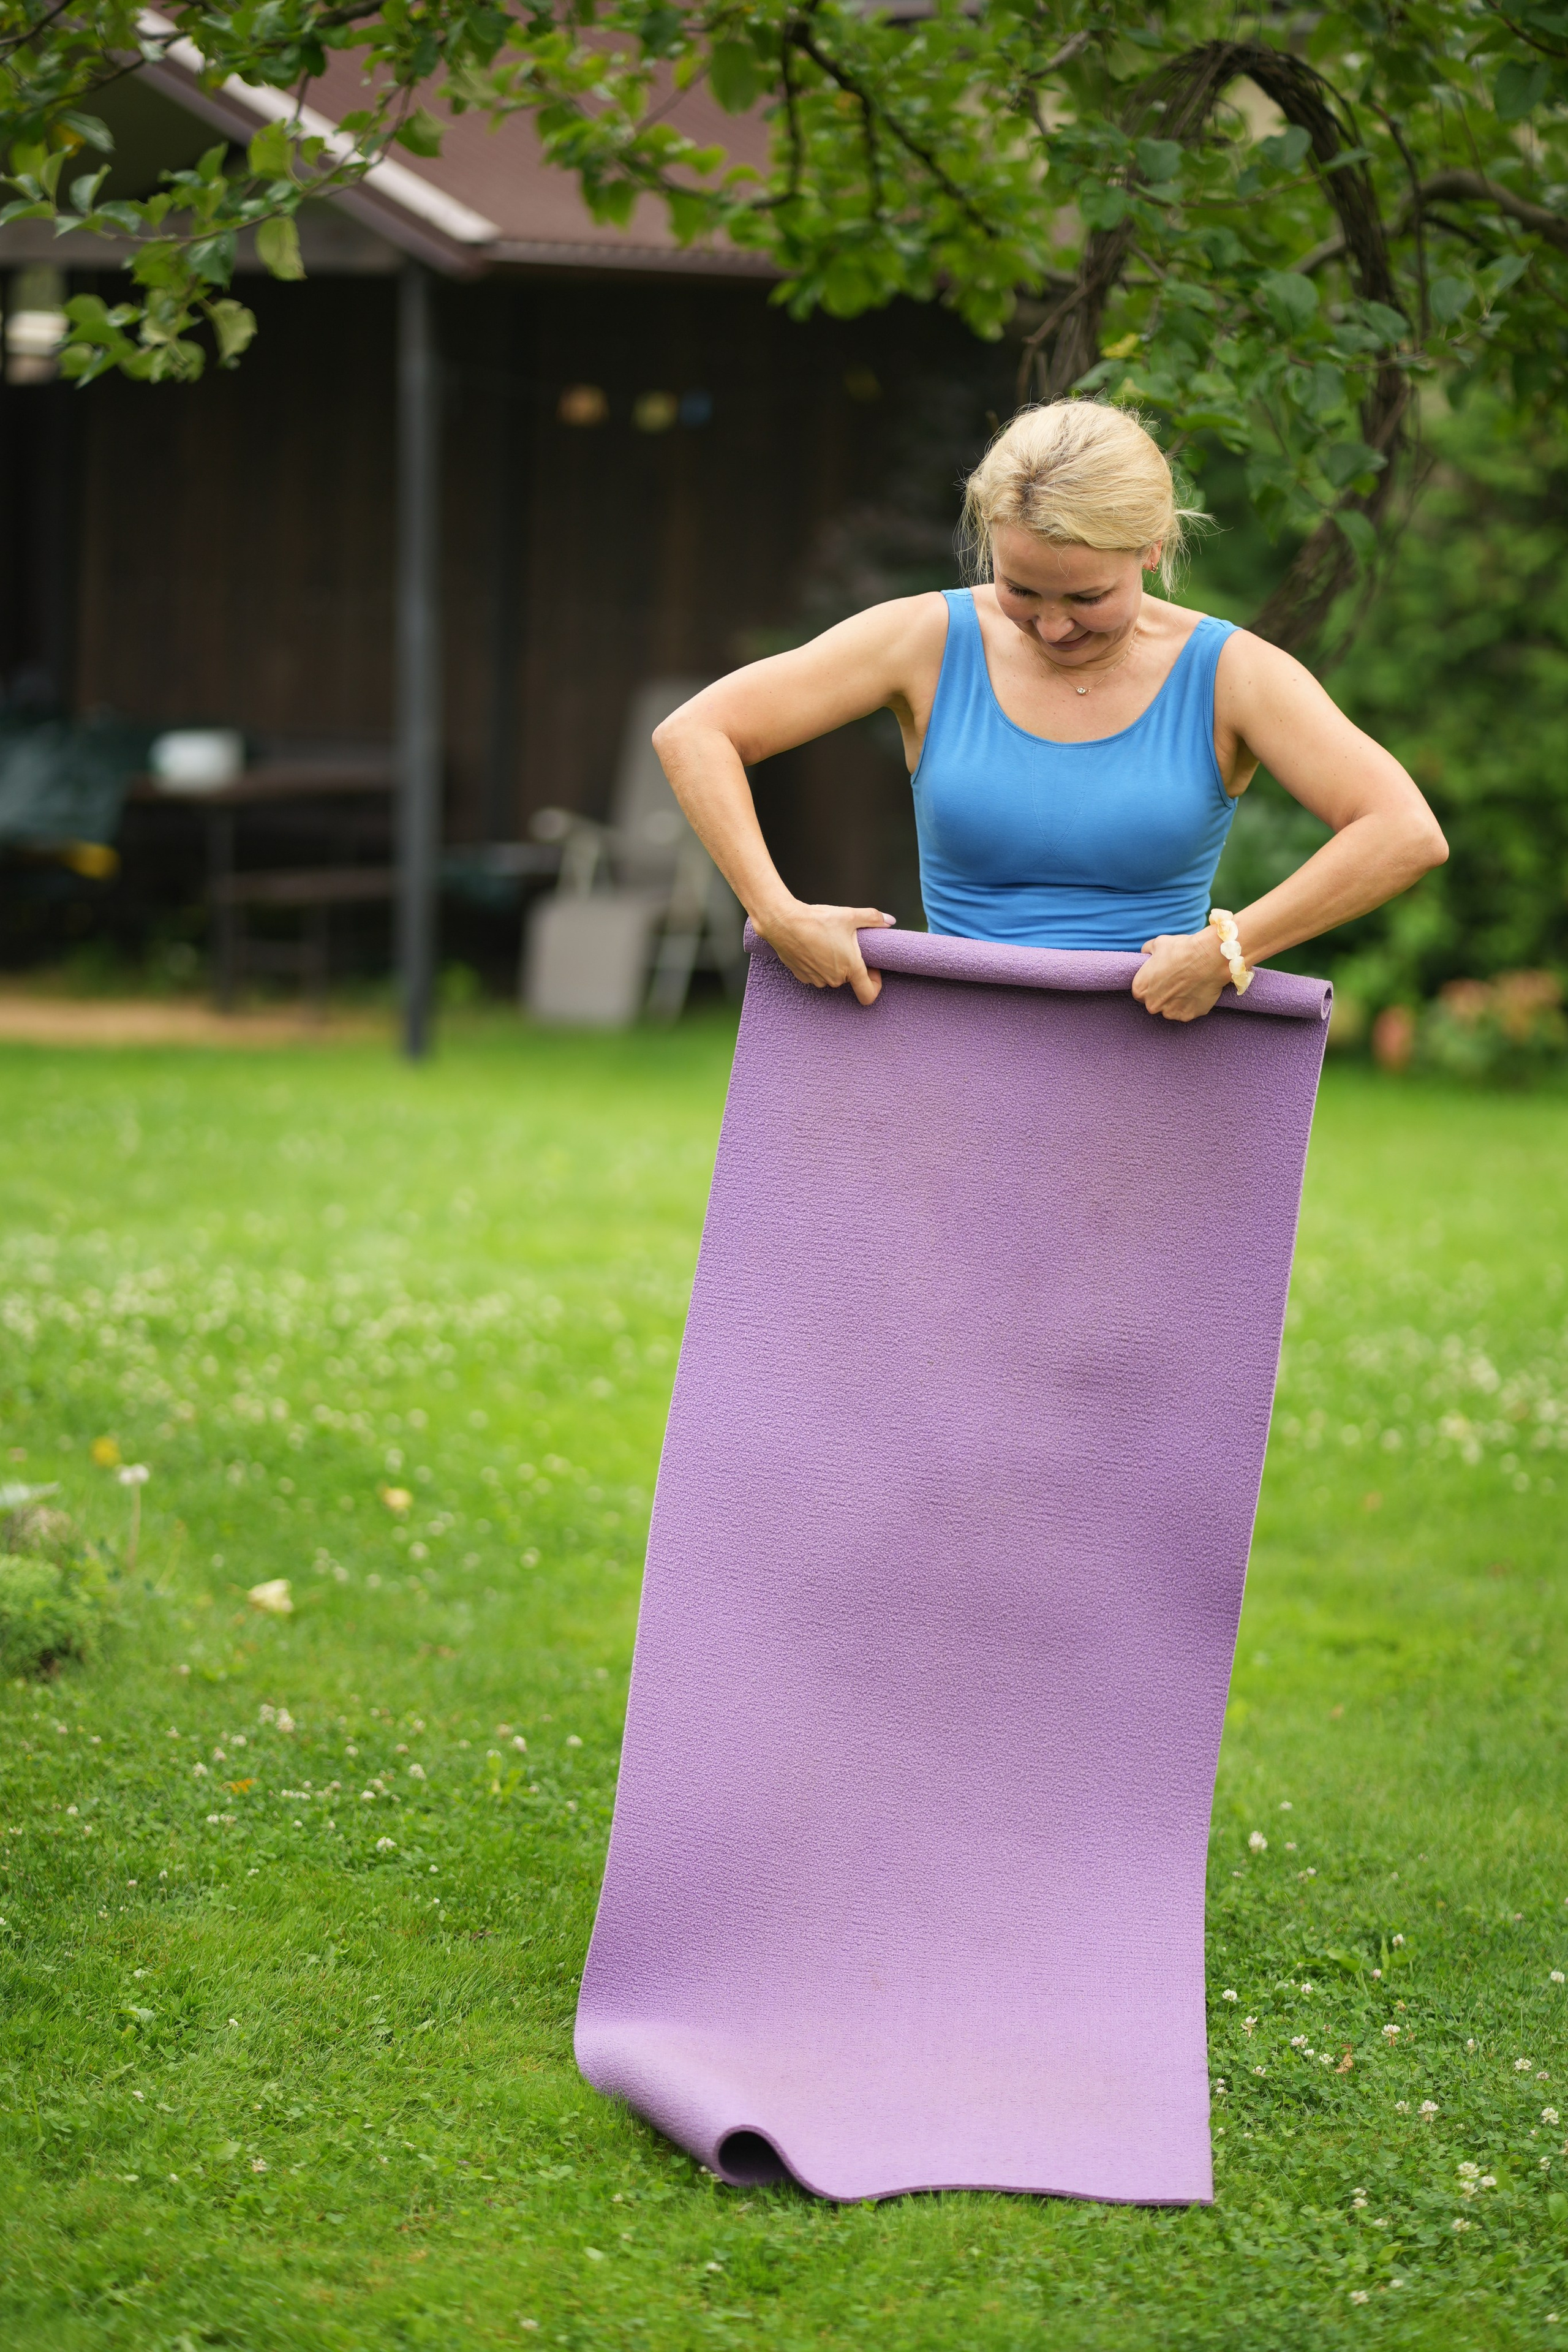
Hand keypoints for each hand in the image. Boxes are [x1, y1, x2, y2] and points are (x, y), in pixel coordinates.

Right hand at [754, 899, 895, 1004]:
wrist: (783, 922)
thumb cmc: (817, 921)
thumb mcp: (850, 916)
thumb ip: (873, 918)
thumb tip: (890, 921)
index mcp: (851, 968)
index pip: (869, 994)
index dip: (875, 983)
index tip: (873, 968)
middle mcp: (834, 979)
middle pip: (850, 979)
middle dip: (851, 964)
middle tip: (845, 943)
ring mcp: (817, 980)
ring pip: (833, 976)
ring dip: (834, 964)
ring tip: (827, 942)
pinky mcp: (802, 977)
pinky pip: (817, 974)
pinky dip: (818, 964)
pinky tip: (813, 947)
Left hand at [1132, 927, 1229, 1021]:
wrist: (1209, 958)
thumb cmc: (1181, 950)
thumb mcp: (1158, 943)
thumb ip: (1147, 951)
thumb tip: (1146, 954)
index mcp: (1140, 989)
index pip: (1141, 992)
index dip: (1152, 985)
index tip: (1162, 978)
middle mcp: (1152, 1004)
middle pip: (1155, 1003)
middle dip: (1163, 995)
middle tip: (1177, 981)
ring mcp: (1170, 1012)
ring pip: (1171, 1009)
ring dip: (1177, 1001)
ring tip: (1188, 985)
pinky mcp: (1188, 1016)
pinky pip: (1187, 1012)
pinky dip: (1192, 1004)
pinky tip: (1197, 991)